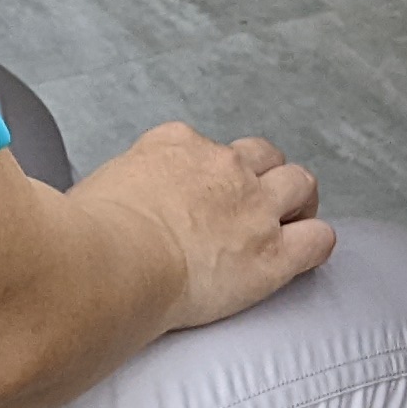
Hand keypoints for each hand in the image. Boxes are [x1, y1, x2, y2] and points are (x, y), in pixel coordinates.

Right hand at [73, 122, 333, 333]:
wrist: (112, 263)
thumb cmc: (88, 235)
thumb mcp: (90, 187)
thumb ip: (108, 188)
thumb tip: (95, 205)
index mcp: (175, 144)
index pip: (206, 146)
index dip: (208, 174)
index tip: (198, 199)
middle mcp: (221, 165)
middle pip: (264, 156)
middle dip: (264, 177)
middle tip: (255, 208)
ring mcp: (253, 207)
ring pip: (301, 185)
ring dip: (297, 203)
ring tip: (289, 226)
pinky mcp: (273, 254)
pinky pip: (318, 239)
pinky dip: (315, 244)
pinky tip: (303, 257)